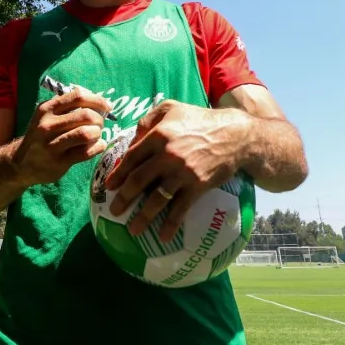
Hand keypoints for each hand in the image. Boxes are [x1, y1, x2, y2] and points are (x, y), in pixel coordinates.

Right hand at [14, 88, 111, 185]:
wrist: (21, 163)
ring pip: (86, 133)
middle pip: (85, 115)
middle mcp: (47, 125)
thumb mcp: (47, 116)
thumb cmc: (41, 136)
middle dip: (99, 119)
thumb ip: (68, 106)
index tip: (107, 106)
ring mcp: (52, 144)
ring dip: (98, 134)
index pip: (78, 97)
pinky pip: (86, 152)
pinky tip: (97, 146)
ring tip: (96, 136)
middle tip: (100, 125)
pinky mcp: (59, 162)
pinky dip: (98, 147)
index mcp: (47, 109)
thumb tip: (96, 99)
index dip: (97, 100)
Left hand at [105, 100, 248, 241]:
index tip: (109, 187)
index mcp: (158, 135)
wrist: (235, 135)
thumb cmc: (200, 119)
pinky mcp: (197, 186)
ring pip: (156, 199)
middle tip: (114, 210)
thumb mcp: (171, 108)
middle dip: (123, 198)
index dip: (118, 174)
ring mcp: (182, 172)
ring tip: (133, 230)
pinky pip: (180, 209)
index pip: (131, 158)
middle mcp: (167, 155)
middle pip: (138, 181)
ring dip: (142, 217)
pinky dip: (171, 225)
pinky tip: (163, 236)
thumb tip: (131, 141)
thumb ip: (147, 120)